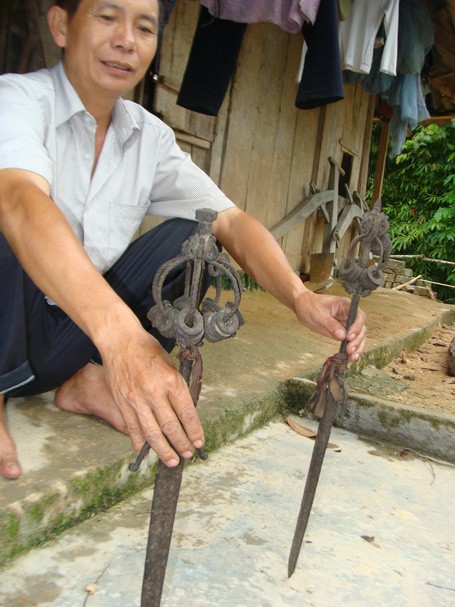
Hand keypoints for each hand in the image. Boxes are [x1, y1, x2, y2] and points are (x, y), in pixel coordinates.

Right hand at [100, 328, 203, 466]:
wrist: (120, 341)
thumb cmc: (147, 350)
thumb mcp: (170, 364)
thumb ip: (177, 388)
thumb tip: (185, 412)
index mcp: (171, 380)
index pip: (187, 412)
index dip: (194, 430)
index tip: (199, 441)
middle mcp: (154, 392)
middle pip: (171, 426)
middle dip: (182, 444)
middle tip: (188, 453)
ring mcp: (137, 400)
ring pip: (152, 433)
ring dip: (164, 450)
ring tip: (173, 460)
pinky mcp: (123, 404)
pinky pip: (133, 428)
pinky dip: (140, 443)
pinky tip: (146, 451)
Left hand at [294, 290, 365, 361]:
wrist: (302, 306)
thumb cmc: (310, 305)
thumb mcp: (318, 314)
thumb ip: (331, 325)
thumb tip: (342, 336)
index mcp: (346, 305)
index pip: (359, 316)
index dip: (357, 327)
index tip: (349, 337)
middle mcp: (349, 315)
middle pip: (361, 328)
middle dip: (357, 340)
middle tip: (349, 350)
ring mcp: (346, 324)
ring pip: (358, 336)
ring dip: (357, 347)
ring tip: (352, 357)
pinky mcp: (341, 333)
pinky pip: (350, 342)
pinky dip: (352, 349)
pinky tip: (350, 357)